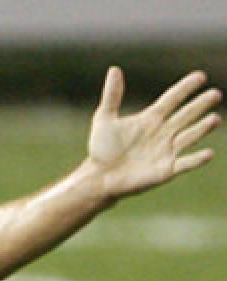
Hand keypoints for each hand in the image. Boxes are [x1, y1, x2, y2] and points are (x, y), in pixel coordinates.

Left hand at [87, 66, 220, 197]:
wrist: (99, 177)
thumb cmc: (101, 149)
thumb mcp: (104, 119)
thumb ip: (112, 96)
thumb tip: (114, 69)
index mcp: (151, 118)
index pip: (172, 99)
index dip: (185, 88)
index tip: (200, 76)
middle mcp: (163, 132)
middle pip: (186, 115)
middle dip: (200, 105)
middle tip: (215, 94)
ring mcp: (166, 151)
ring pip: (189, 137)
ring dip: (202, 129)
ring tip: (215, 119)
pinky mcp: (166, 170)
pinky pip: (185, 163)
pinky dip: (196, 159)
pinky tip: (208, 153)